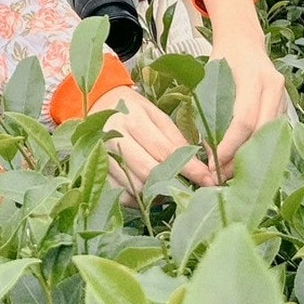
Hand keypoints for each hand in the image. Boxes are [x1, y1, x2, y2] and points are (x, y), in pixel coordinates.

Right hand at [90, 86, 215, 200]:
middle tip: (189, 190)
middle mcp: (116, 139)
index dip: (189, 168)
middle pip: (148, 172)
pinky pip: (120, 194)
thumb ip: (174, 138)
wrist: (98, 105)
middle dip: (172, 184)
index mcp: (134, 121)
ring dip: (155, 194)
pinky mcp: (97, 172)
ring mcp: (102, 157)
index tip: (207, 180)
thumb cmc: (133, 110)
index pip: (166, 151)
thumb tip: (198, 166)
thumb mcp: (155, 115)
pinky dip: (137, 198)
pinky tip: (146, 191)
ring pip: (134, 187)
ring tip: (168, 189)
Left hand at [206, 27, 287, 181]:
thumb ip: (208, 110)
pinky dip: (259, 148)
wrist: (244, 40)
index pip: (244, 120)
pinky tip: (242, 159)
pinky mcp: (286, 104)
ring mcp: (284, 95)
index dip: (228, 145)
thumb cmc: (222, 58)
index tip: (212, 162)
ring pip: (270, 135)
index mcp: (254, 77)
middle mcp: (274, 86)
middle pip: (261, 132)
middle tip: (220, 176)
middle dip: (240, 158)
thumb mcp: (208, 77)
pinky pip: (274, 132)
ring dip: (250, 156)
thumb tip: (207, 149)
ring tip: (228, 172)